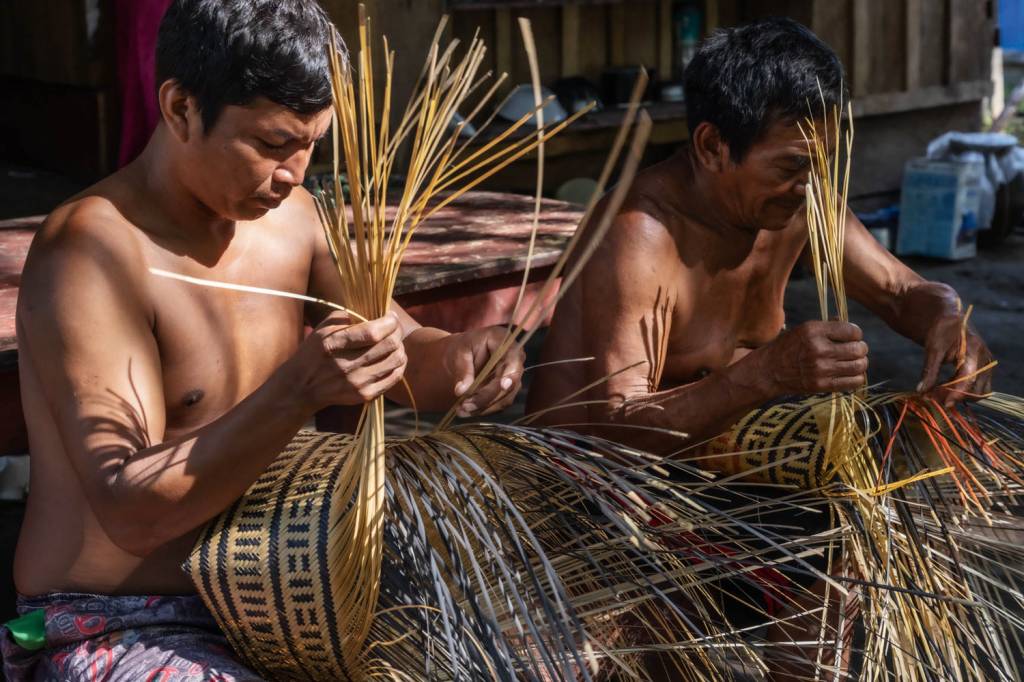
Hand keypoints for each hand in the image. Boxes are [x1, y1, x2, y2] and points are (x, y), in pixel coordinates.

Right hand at [288, 311, 406, 410]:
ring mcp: (357, 383)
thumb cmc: (314, 352)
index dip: (389, 322)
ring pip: (396, 360)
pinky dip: (399, 365)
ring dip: (400, 347)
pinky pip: (394, 377)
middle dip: (397, 332)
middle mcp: (347, 365)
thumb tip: (373, 311)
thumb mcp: (322, 329)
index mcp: (335, 344)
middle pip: (389, 345)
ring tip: (394, 342)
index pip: (373, 332)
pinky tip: (393, 358)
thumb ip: (346, 316)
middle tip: (395, 328)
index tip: (390, 316)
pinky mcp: (365, 395)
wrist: (301, 387)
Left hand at [444, 326, 524, 416]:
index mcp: (504, 341)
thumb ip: (462, 370)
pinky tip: (466, 411)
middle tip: (465, 405)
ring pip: (505, 398)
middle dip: (487, 397)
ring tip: (461, 410)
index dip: (511, 372)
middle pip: (510, 383)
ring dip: (483, 407)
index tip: (503, 385)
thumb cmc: (463, 347)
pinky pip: (498, 404)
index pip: (514, 358)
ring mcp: (513, 376)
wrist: (465, 354)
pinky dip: (482, 410)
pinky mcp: (507, 391)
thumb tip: (461, 391)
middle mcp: (514, 359)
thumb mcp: (459, 352)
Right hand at [752, 320, 868, 396]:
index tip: (852, 337)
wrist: (769, 370)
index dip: (856, 333)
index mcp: (813, 331)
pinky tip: (850, 373)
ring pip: (859, 366)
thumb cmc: (788, 347)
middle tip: (856, 350)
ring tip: (854, 362)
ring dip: (861, 363)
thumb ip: (828, 327)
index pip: (852, 331)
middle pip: (858, 349)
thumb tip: (853, 330)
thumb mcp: (804, 329)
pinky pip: (853, 382)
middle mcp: (818, 349)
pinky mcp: (821, 385)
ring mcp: (820, 369)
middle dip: (861, 348)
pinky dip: (857, 377)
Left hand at [917, 313, 993, 406]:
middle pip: (977, 389)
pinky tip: (943, 387)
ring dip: (959, 395)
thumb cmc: (941, 331)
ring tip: (936, 392)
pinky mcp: (983, 369)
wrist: (950, 321)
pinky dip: (961, 390)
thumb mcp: (932, 349)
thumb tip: (921, 391)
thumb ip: (929, 371)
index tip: (944, 404)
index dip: (957, 393)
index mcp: (974, 350)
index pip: (969, 378)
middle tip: (933, 396)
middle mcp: (985, 359)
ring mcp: (986, 365)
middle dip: (956, 396)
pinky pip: (977, 386)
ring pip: (979, 391)